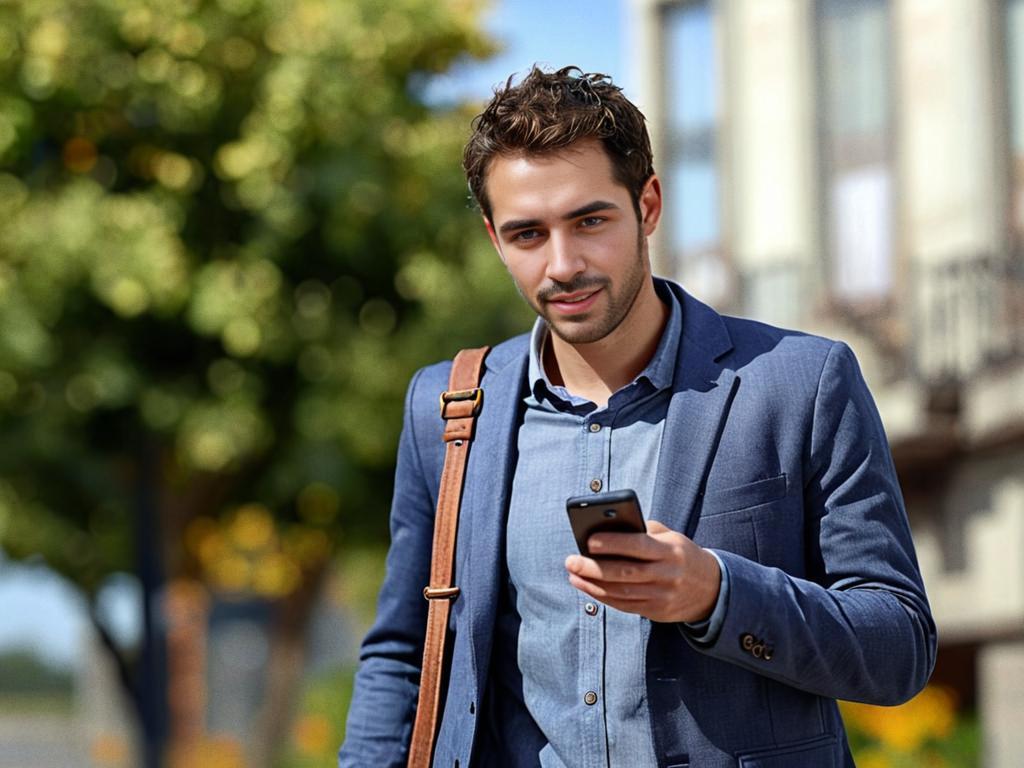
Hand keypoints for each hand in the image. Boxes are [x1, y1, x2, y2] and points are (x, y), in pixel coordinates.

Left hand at [564, 520, 720, 622]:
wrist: (711, 589)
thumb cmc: (681, 554)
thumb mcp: (671, 537)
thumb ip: (644, 531)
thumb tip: (608, 528)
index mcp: (671, 551)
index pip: (639, 545)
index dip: (614, 543)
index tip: (589, 541)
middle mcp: (668, 575)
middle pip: (626, 573)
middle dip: (594, 567)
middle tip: (571, 561)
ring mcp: (662, 596)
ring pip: (622, 592)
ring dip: (593, 584)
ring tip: (573, 574)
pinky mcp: (657, 611)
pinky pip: (625, 605)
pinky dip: (603, 596)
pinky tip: (587, 587)